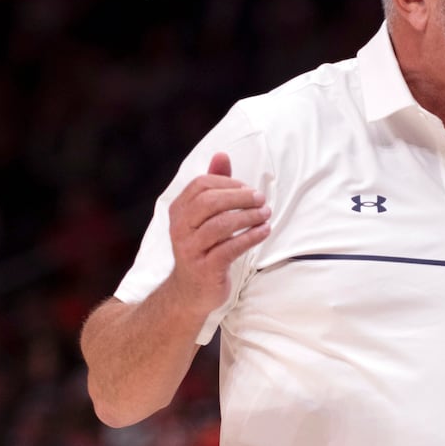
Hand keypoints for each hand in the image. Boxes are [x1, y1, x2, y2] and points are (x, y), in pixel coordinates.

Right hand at [165, 154, 269, 316]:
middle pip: (209, 202)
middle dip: (239, 197)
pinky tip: (264, 231)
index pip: (201, 185)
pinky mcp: (205, 268)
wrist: (190, 291)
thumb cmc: (202, 247)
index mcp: (178, 211)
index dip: (227, 182)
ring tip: (265, 215)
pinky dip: (250, 237)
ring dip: (248, 217)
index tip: (248, 188)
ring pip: (221, 225)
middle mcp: (180, 228)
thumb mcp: (203, 216)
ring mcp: (191, 249)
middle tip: (261, 199)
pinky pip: (230, 248)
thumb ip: (213, 185)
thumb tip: (221, 154)